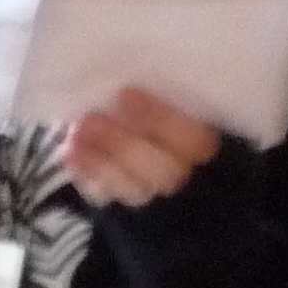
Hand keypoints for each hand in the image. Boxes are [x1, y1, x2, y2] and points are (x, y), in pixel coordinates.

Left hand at [60, 88, 221, 208]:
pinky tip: (72, 155)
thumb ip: (178, 102)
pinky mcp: (134, 215)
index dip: (161, 119)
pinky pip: (112, 201)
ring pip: (135, 190)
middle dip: (123, 145)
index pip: (195, 140)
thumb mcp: (193, 118)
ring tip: (76, 134)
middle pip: (163, 171)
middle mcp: (193, 181)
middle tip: (90, 119)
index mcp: (215, 152)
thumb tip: (144, 73)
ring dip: (102, 161)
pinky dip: (90, 177)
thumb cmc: (183, 137)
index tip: (126, 94)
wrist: (183, 196)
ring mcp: (161, 202)